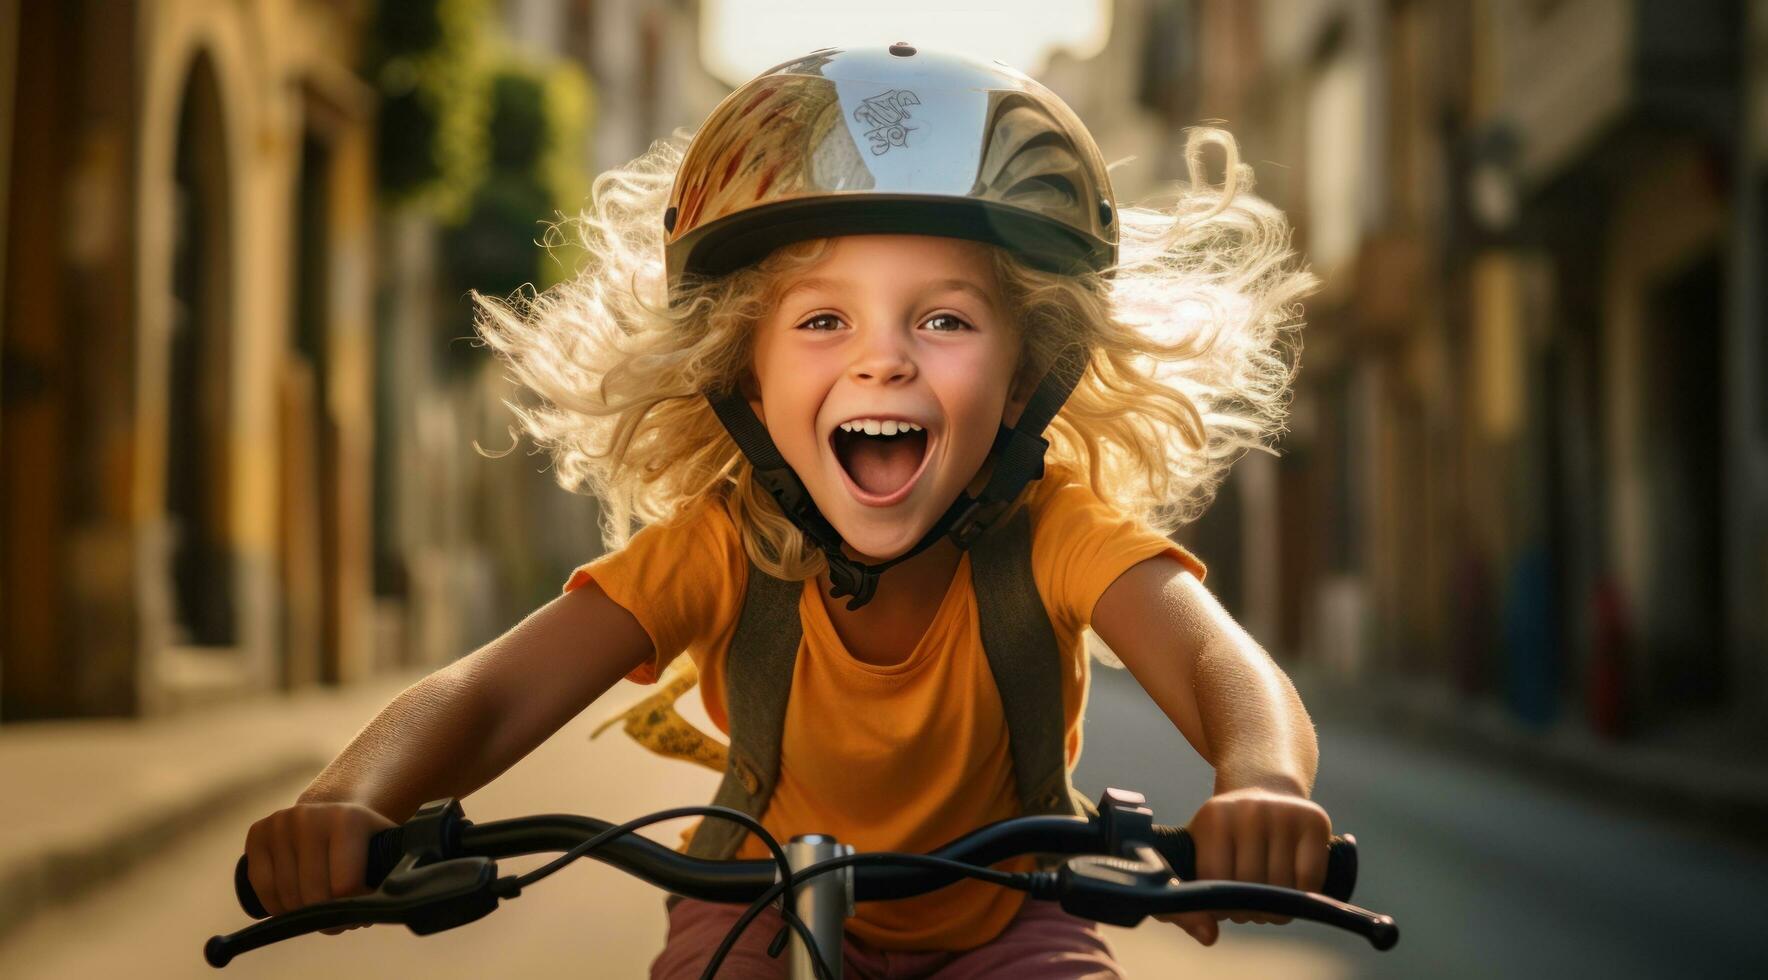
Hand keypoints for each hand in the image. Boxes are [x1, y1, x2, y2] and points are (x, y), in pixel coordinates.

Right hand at [243, 801, 396, 933]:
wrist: (331, 810)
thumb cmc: (361, 840)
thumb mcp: (382, 848)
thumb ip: (388, 873)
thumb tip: (385, 905)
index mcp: (347, 819)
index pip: (344, 886)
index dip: (353, 908)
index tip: (360, 909)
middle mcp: (309, 817)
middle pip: (313, 895)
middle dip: (327, 917)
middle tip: (338, 919)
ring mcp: (280, 823)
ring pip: (287, 895)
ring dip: (302, 915)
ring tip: (318, 909)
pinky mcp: (258, 832)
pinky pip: (261, 887)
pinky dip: (276, 906)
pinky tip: (292, 905)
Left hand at [1157, 787, 1331, 945]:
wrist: (1264, 788)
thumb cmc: (1227, 834)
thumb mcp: (1201, 849)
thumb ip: (1192, 899)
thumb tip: (1209, 937)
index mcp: (1214, 817)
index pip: (1215, 882)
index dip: (1220, 907)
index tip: (1224, 909)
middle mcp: (1249, 810)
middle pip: (1250, 887)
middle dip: (1250, 910)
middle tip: (1249, 909)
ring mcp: (1284, 813)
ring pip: (1282, 887)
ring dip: (1276, 909)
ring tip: (1268, 902)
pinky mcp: (1315, 820)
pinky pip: (1310, 879)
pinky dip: (1304, 896)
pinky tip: (1292, 893)